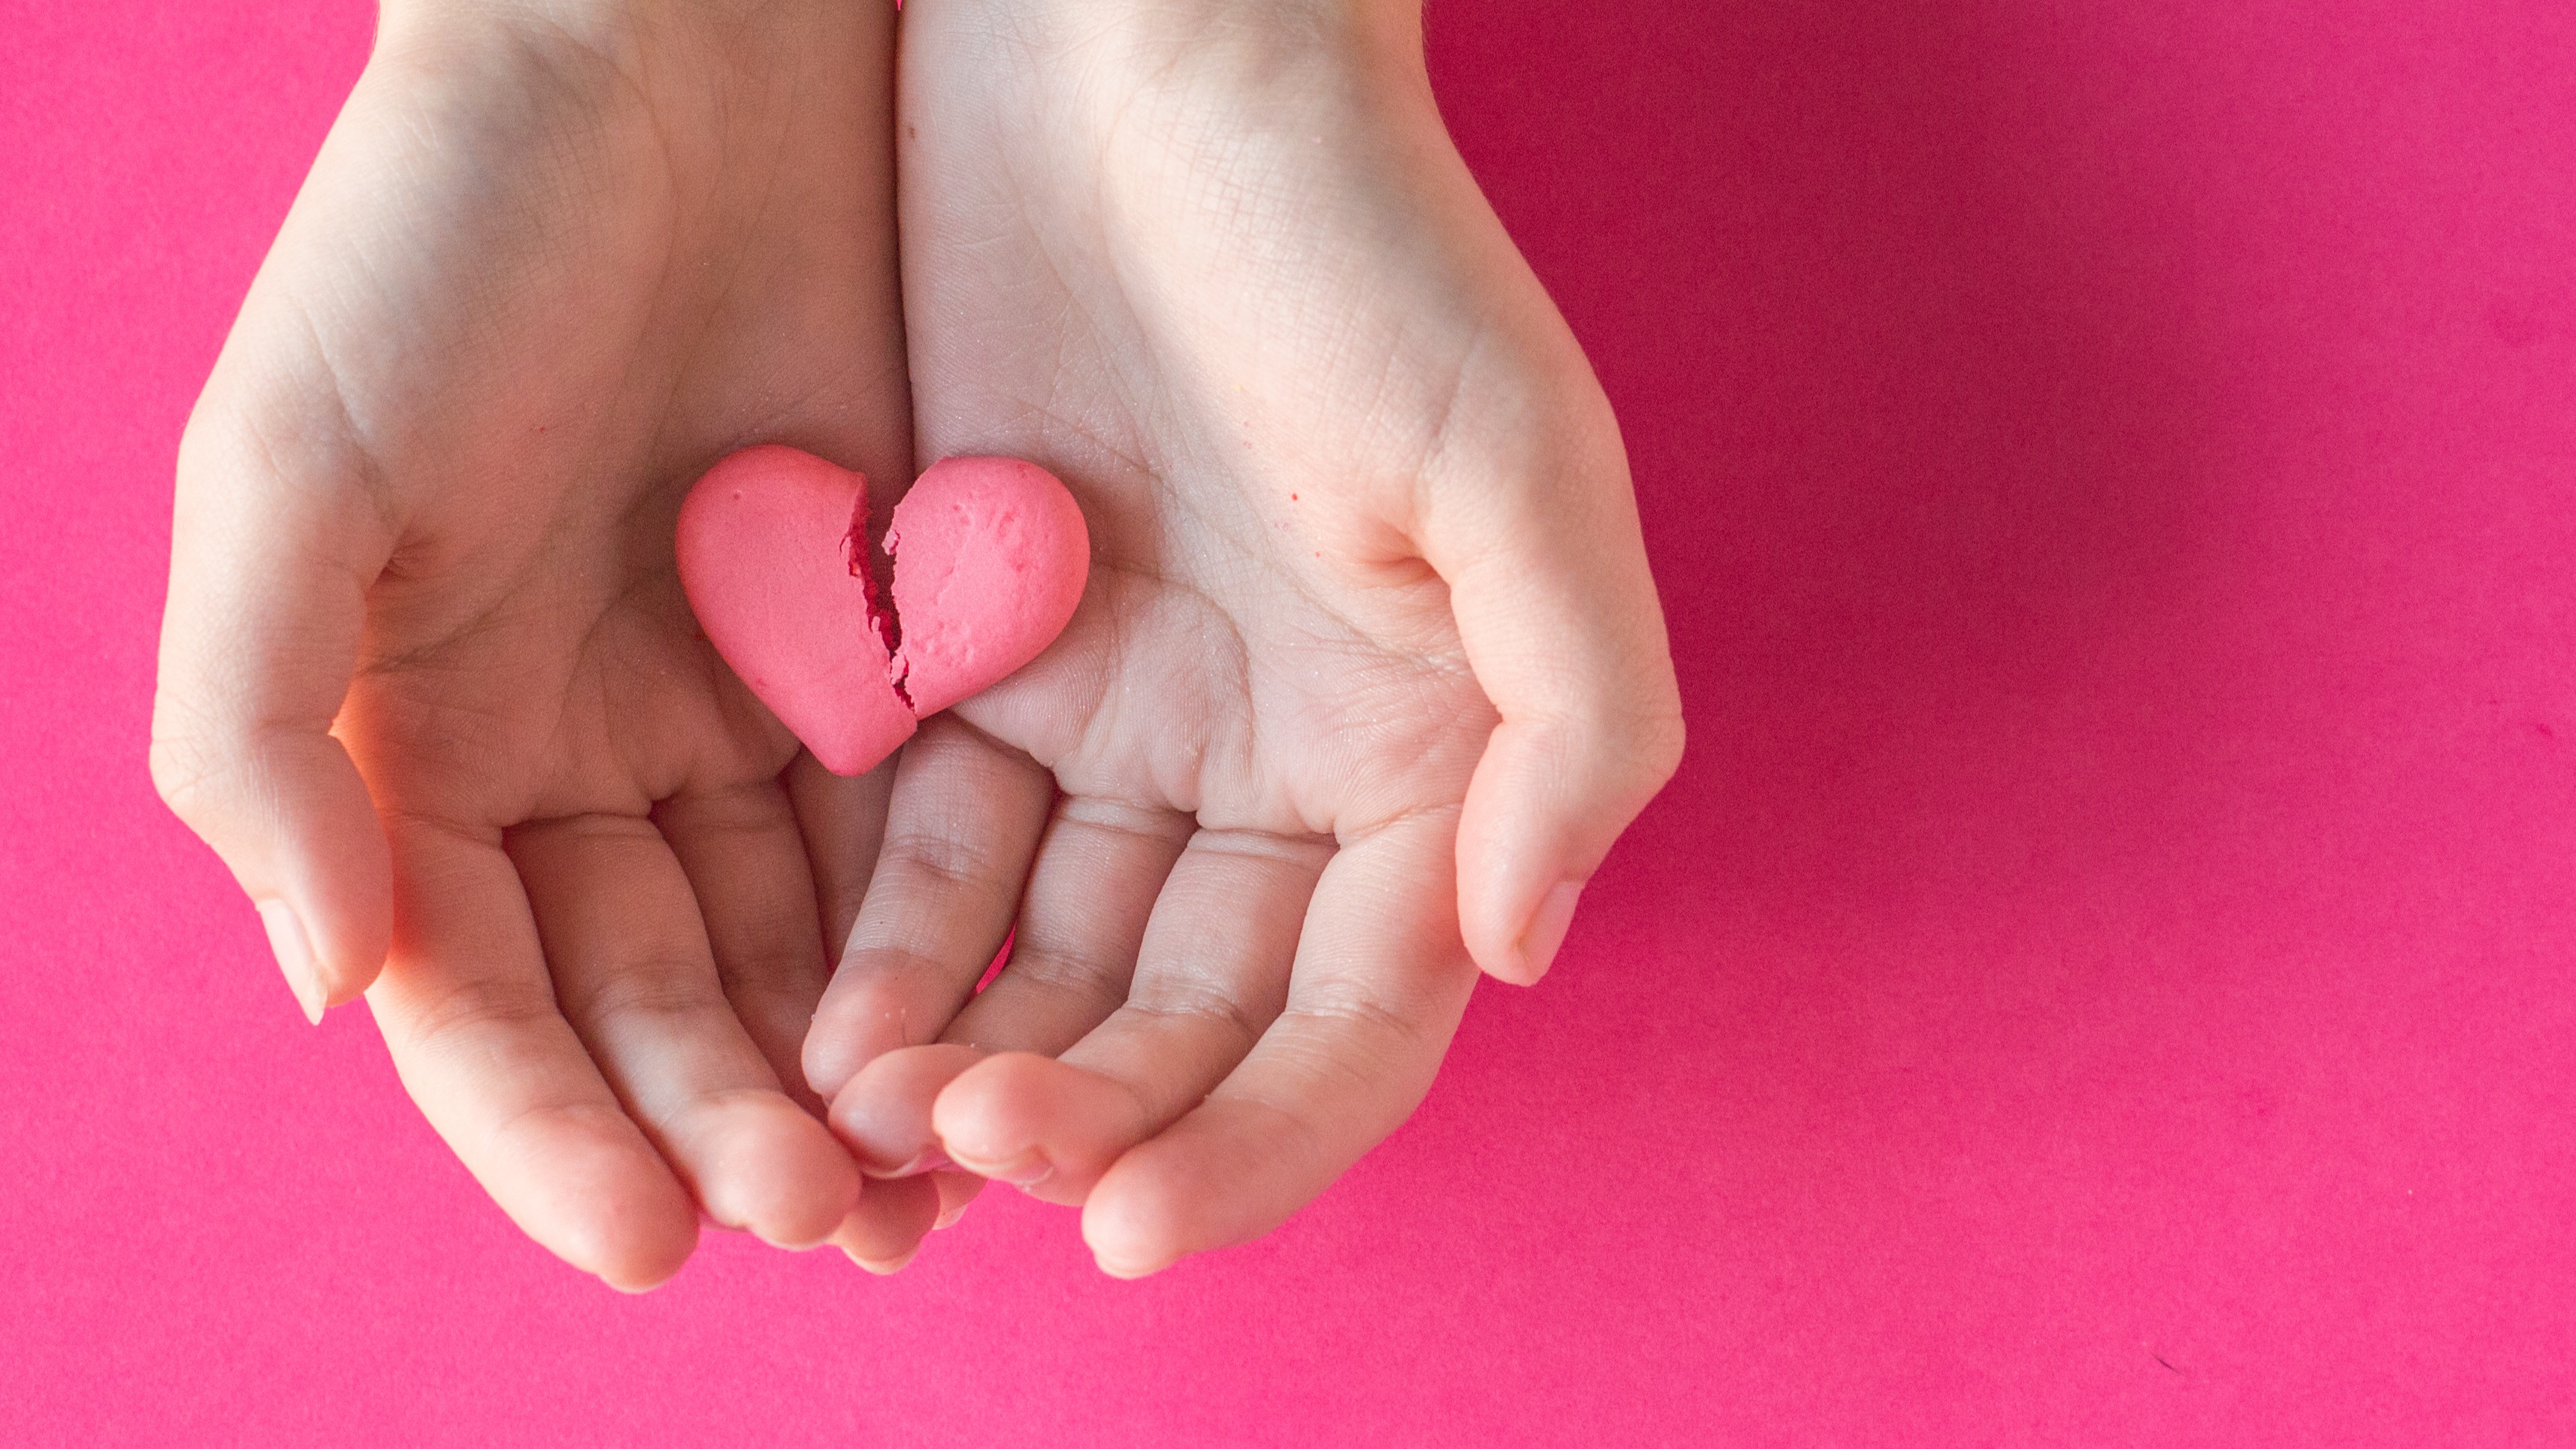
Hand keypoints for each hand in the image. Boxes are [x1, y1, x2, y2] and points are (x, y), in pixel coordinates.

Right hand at [150, 0, 918, 1286]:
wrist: (673, 57)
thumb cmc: (441, 239)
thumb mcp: (292, 467)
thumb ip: (264, 730)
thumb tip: (323, 985)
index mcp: (417, 741)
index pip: (479, 992)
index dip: (552, 1128)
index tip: (650, 1240)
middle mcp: (576, 752)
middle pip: (650, 994)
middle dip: (727, 1123)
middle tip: (830, 1225)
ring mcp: (734, 706)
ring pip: (794, 943)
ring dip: (848, 1077)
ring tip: (929, 1188)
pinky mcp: (880, 649)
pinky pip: (916, 827)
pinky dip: (946, 941)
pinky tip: (1001, 1034)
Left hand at [807, 0, 1682, 1274]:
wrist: (1136, 53)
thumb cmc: (1358, 241)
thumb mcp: (1520, 464)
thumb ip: (1576, 717)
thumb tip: (1526, 947)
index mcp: (1427, 757)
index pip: (1359, 1021)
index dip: (1259, 1142)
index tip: (1127, 1226)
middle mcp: (1282, 776)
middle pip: (1193, 1024)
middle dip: (1095, 1119)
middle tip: (976, 1159)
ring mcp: (1126, 733)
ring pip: (1052, 969)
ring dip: (978, 1067)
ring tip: (878, 1127)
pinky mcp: (977, 669)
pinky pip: (928, 857)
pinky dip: (888, 951)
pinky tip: (826, 1025)